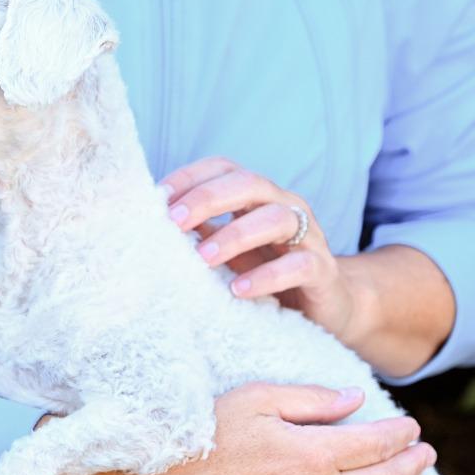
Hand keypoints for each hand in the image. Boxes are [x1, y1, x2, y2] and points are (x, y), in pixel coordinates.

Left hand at [160, 157, 356, 340]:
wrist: (326, 305)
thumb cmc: (267, 271)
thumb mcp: (228, 250)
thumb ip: (198, 233)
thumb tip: (147, 225)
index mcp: (257, 197)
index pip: (223, 168)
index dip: (190, 176)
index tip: (155, 197)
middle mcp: (284, 206)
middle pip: (249, 184)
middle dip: (208, 198)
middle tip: (173, 221)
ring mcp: (308, 236)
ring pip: (277, 218)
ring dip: (236, 235)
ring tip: (204, 258)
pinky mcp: (322, 271)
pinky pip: (299, 265)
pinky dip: (267, 277)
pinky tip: (239, 290)